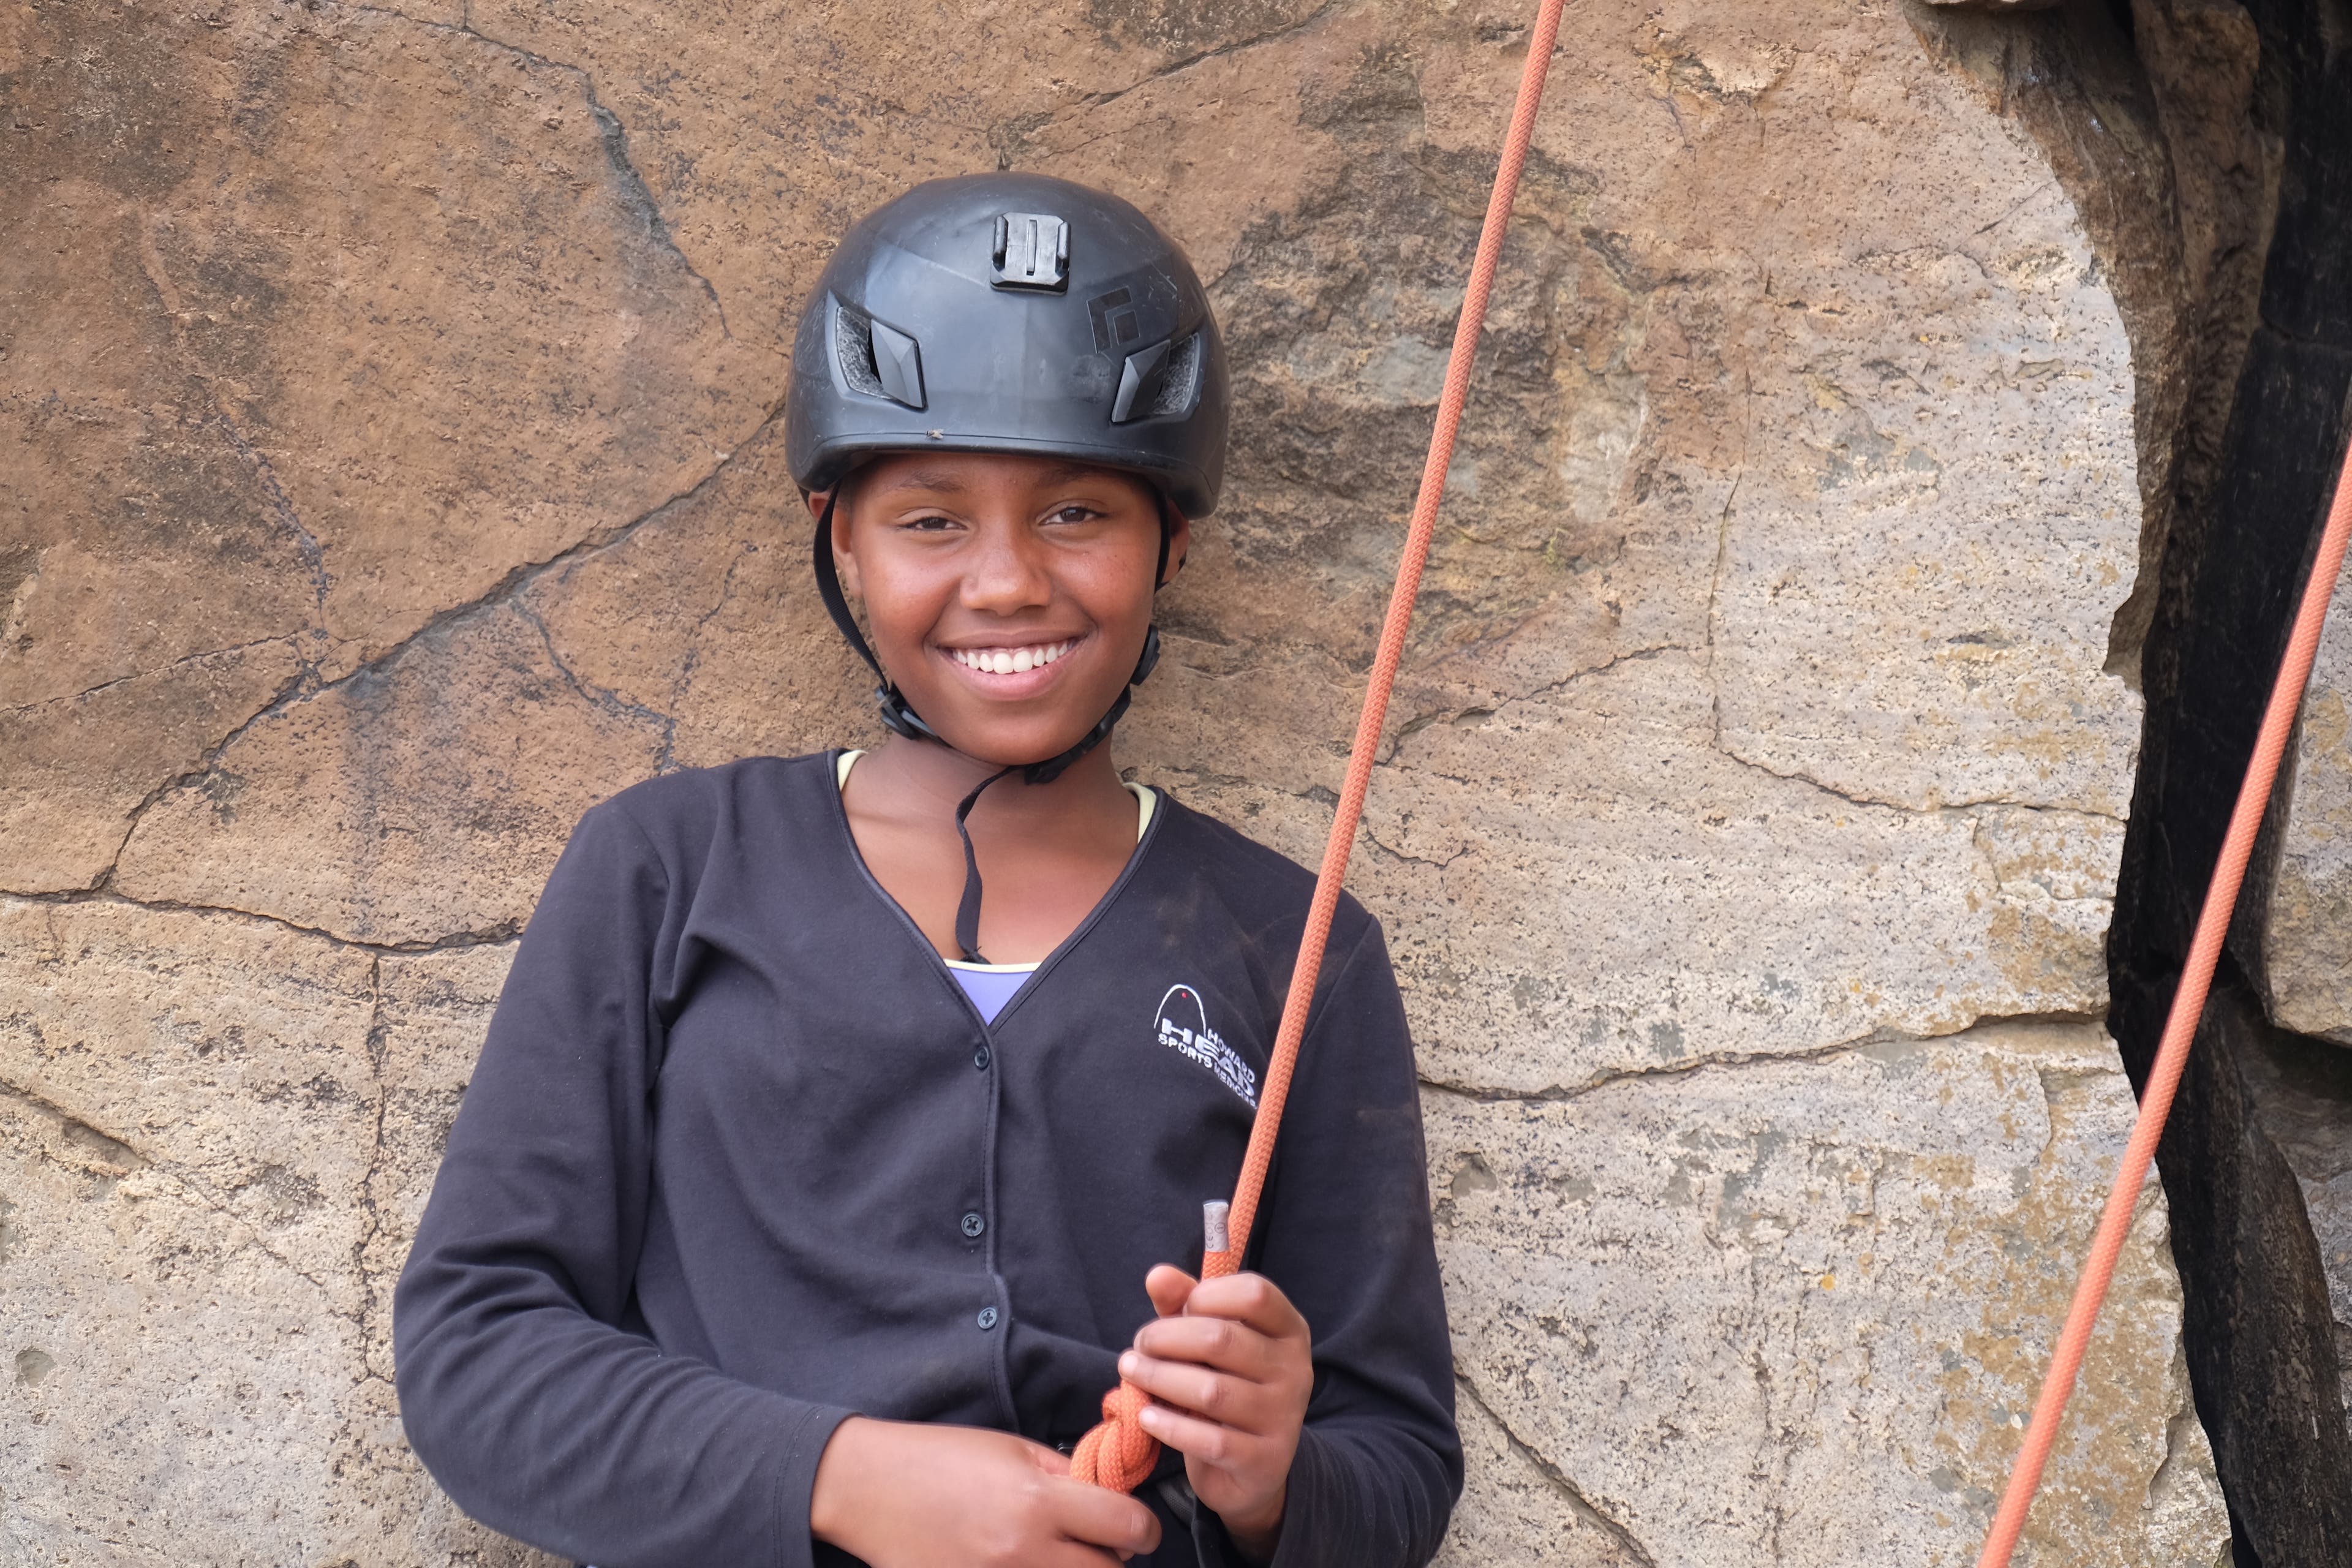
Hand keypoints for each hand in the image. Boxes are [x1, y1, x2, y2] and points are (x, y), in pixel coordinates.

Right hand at [809, 1415, 1160, 1567]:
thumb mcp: (1013, 1449)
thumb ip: (1066, 1476)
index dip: (1144, 1528)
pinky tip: (1027, 1565)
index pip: (1127, 1527)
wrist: (869, 1488)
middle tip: (1101, 1544)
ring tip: (1060, 1555)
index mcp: (1038, 1501)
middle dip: (1114, 1559)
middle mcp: (1023, 1551)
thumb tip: (1109, 1499)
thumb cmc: (940, 1458)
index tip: (1139, 1527)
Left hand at [1120, 1264, 1312, 1561]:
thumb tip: (1157, 1275)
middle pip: (1222, 1339)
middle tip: (1137, 1347)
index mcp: (1289, 1331)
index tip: (1178, 1310)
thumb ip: (1185, 1303)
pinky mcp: (1264, 1461)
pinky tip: (1146, 1416)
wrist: (1253, 1469)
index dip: (1206, 1295)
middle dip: (1165, 1338)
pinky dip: (1169, 1426)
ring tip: (1131, 1373)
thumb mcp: (1210, 1339)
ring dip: (1159, 1379)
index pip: (1255, 1294)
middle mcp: (1295, 1371)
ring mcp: (1283, 1418)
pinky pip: (1210, 1440)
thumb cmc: (1227, 1384)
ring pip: (1211, 1391)